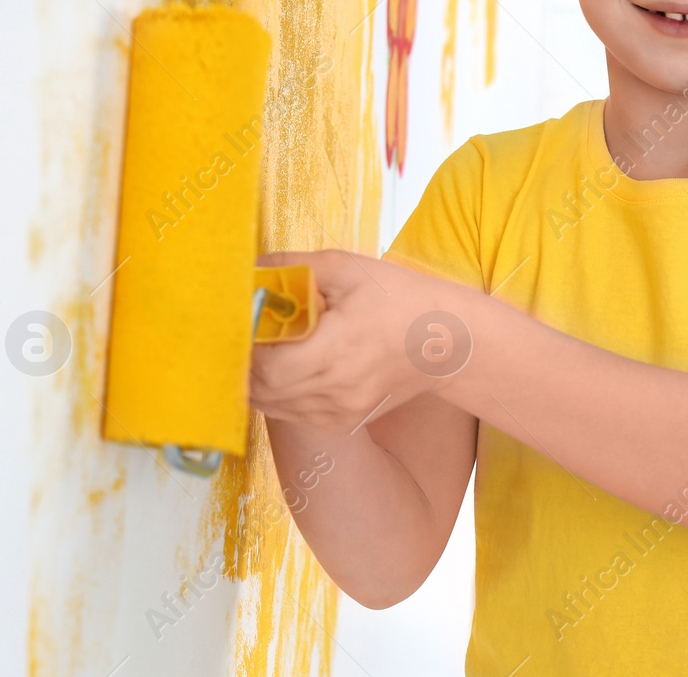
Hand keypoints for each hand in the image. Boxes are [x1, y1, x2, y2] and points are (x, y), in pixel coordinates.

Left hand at [249, 249, 468, 431]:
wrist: (445, 341)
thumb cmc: (398, 297)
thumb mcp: (346, 268)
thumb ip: (293, 266)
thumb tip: (251, 267)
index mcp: (338, 349)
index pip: (268, 366)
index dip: (245, 347)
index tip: (242, 322)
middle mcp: (338, 390)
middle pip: (264, 390)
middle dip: (244, 363)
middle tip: (242, 334)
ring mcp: (341, 412)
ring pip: (273, 406)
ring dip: (256, 381)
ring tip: (259, 348)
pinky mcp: (344, 422)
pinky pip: (293, 414)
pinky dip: (277, 394)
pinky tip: (282, 368)